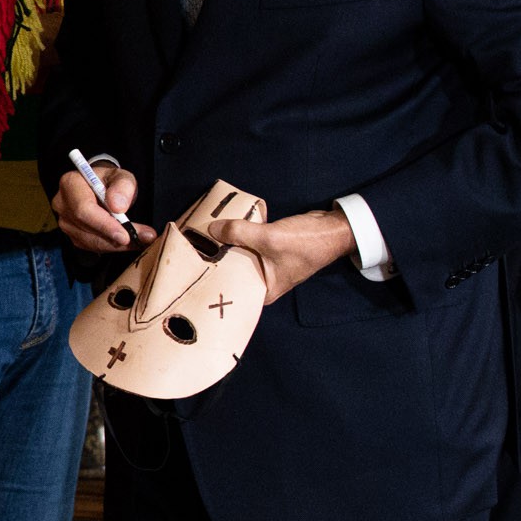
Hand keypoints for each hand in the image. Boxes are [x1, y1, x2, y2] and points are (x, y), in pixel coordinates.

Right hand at [52, 160, 148, 254]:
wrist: (99, 186)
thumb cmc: (109, 181)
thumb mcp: (121, 176)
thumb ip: (123, 187)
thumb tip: (118, 206)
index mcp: (70, 184)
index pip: (83, 209)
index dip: (104, 224)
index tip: (125, 235)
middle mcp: (62, 204)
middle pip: (86, 228)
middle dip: (114, 237)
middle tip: (140, 240)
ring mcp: (65, 221)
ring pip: (89, 241)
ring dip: (115, 244)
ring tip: (138, 241)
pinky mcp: (72, 234)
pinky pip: (91, 246)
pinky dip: (110, 246)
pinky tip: (125, 242)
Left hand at [195, 207, 357, 300]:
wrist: (333, 228)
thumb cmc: (306, 243)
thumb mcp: (269, 238)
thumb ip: (239, 233)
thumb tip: (210, 228)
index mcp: (263, 291)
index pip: (230, 289)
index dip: (210, 278)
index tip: (188, 267)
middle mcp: (261, 282)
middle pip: (230, 271)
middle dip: (212, 260)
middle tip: (187, 250)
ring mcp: (264, 266)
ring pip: (236, 256)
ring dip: (222, 246)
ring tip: (197, 239)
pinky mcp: (266, 250)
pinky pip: (244, 245)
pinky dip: (235, 238)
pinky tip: (217, 229)